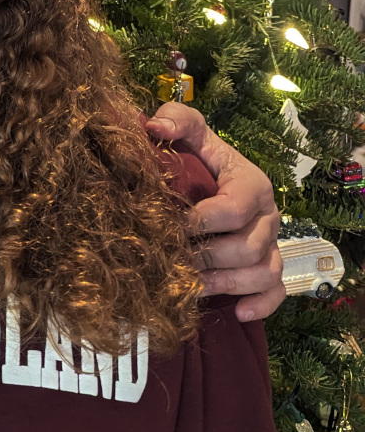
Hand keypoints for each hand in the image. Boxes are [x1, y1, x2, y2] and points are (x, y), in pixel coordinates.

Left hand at [145, 103, 283, 321]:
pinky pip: (275, 291)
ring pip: (262, 272)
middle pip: (247, 247)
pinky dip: (260, 305)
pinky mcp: (269, 268)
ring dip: (226, 284)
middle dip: (207, 257)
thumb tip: (155, 126)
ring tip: (191, 288)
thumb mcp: (191, 134)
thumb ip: (177, 120)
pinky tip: (235, 312)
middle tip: (173, 262)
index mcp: (250, 184)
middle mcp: (267, 216)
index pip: (233, 209)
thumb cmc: (198, 158)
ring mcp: (270, 244)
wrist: (208, 180)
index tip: (169, 227)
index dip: (201, 222)